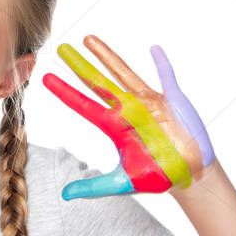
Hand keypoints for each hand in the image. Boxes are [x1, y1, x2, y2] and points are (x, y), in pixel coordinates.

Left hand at [42, 35, 214, 199]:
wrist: (190, 175)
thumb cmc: (157, 176)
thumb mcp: (122, 184)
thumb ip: (93, 188)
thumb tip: (64, 195)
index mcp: (115, 127)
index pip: (84, 106)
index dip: (66, 93)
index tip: (46, 79)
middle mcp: (128, 110)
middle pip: (98, 83)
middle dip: (80, 66)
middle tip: (61, 48)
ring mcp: (150, 103)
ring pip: (124, 73)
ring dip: (108, 56)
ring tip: (88, 39)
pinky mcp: (173, 101)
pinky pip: (167, 78)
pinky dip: (162, 65)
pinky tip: (153, 50)